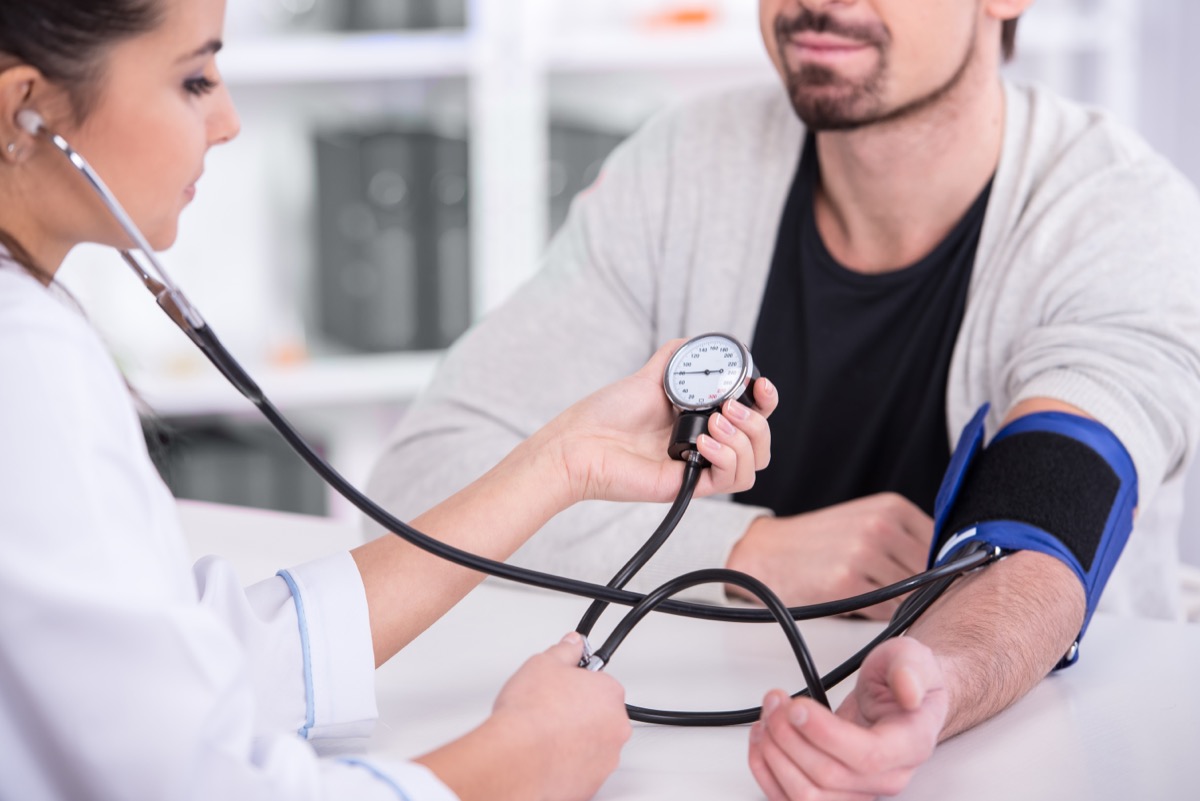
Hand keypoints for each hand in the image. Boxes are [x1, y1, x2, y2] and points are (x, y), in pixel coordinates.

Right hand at [417, 632, 629, 800]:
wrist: (516, 758)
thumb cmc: (530, 714)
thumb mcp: (543, 664)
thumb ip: (564, 651)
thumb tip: (572, 643)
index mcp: (609, 693)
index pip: (600, 684)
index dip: (577, 684)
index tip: (562, 688)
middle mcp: (616, 727)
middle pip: (601, 715)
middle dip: (580, 713)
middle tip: (551, 711)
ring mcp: (606, 759)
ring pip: (594, 745)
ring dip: (576, 740)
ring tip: (546, 736)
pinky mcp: (591, 785)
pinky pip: (582, 770)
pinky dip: (569, 765)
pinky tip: (547, 757)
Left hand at [533, 339, 777, 505]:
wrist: (580, 442)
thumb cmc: (606, 414)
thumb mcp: (648, 377)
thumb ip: (674, 358)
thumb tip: (697, 342)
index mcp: (702, 421)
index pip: (752, 417)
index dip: (765, 402)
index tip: (760, 387)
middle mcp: (705, 445)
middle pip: (760, 443)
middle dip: (758, 423)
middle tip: (730, 407)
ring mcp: (698, 467)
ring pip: (753, 465)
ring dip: (744, 440)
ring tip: (715, 421)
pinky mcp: (688, 486)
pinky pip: (729, 480)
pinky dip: (726, 458)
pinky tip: (704, 442)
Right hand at [726, 494, 931, 619]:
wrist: (765, 552)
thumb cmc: (817, 542)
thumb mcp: (865, 521)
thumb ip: (905, 538)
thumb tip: (950, 569)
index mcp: (891, 507)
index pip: (943, 545)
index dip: (941, 569)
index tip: (936, 581)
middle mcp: (880, 526)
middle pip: (931, 572)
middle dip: (922, 589)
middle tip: (904, 596)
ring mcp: (864, 554)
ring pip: (912, 593)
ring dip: (903, 604)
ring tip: (879, 598)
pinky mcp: (847, 583)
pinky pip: (888, 610)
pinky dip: (883, 615)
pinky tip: (865, 605)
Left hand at [749, 637, 947, 799]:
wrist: (896, 698)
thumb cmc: (902, 680)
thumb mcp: (910, 656)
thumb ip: (909, 669)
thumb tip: (908, 690)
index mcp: (910, 745)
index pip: (867, 756)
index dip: (825, 734)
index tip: (797, 707)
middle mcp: (887, 777)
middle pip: (828, 776)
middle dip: (789, 734)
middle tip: (777, 701)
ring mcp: (859, 790)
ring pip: (807, 795)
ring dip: (774, 754)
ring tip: (767, 717)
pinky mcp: (833, 792)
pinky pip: (793, 800)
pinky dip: (767, 772)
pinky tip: (762, 741)